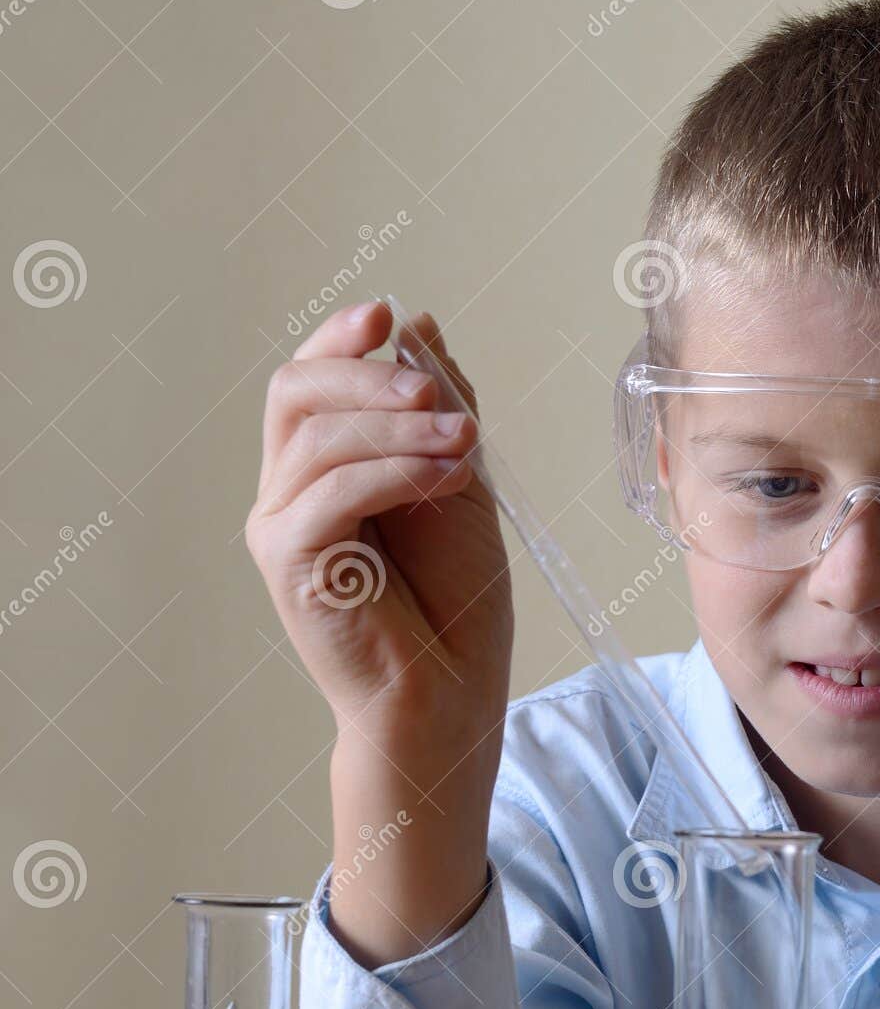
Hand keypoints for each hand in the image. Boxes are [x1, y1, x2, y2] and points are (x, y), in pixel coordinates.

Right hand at [248, 299, 509, 744]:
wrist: (450, 695)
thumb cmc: (454, 604)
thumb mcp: (460, 485)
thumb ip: (438, 413)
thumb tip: (419, 324)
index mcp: (323, 471)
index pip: (309, 381)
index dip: (340, 338)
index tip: (388, 312)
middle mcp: (289, 494)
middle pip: (297, 394)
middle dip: (369, 377)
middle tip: (437, 395)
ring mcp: (282, 528)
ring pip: (318, 437)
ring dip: (400, 428)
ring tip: (466, 443)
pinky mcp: (289, 564)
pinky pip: (332, 491)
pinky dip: (395, 471)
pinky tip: (449, 476)